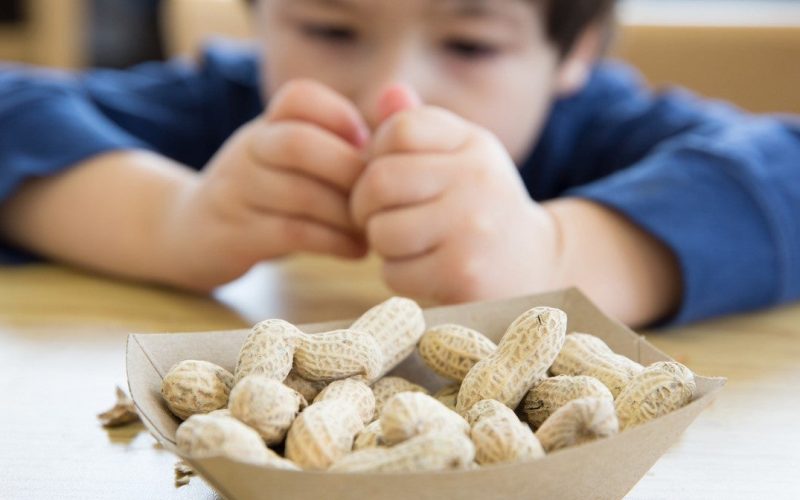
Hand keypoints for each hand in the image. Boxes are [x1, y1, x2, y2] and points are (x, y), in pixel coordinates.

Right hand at [162, 80, 369, 289]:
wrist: (191, 233)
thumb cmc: (264, 195)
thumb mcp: (288, 159)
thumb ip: (336, 144)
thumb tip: (400, 131)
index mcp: (266, 125)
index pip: (298, 97)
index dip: (339, 116)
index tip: (366, 145)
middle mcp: (248, 151)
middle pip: (297, 143)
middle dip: (349, 170)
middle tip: (380, 196)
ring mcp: (236, 192)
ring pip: (298, 194)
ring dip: (347, 214)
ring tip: (373, 228)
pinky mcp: (235, 234)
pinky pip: (291, 232)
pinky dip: (333, 242)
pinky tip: (356, 250)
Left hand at [351, 86, 565, 302]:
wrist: (535, 266)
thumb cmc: (481, 208)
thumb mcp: (461, 158)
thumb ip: (421, 128)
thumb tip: (388, 93)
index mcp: (474, 143)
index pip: (400, 129)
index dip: (376, 155)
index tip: (389, 177)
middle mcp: (477, 178)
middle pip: (379, 180)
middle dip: (365, 205)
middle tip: (378, 217)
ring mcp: (472, 227)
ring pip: (381, 230)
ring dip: (382, 244)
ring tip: (407, 244)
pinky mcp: (463, 273)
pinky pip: (394, 272)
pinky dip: (398, 276)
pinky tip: (424, 271)